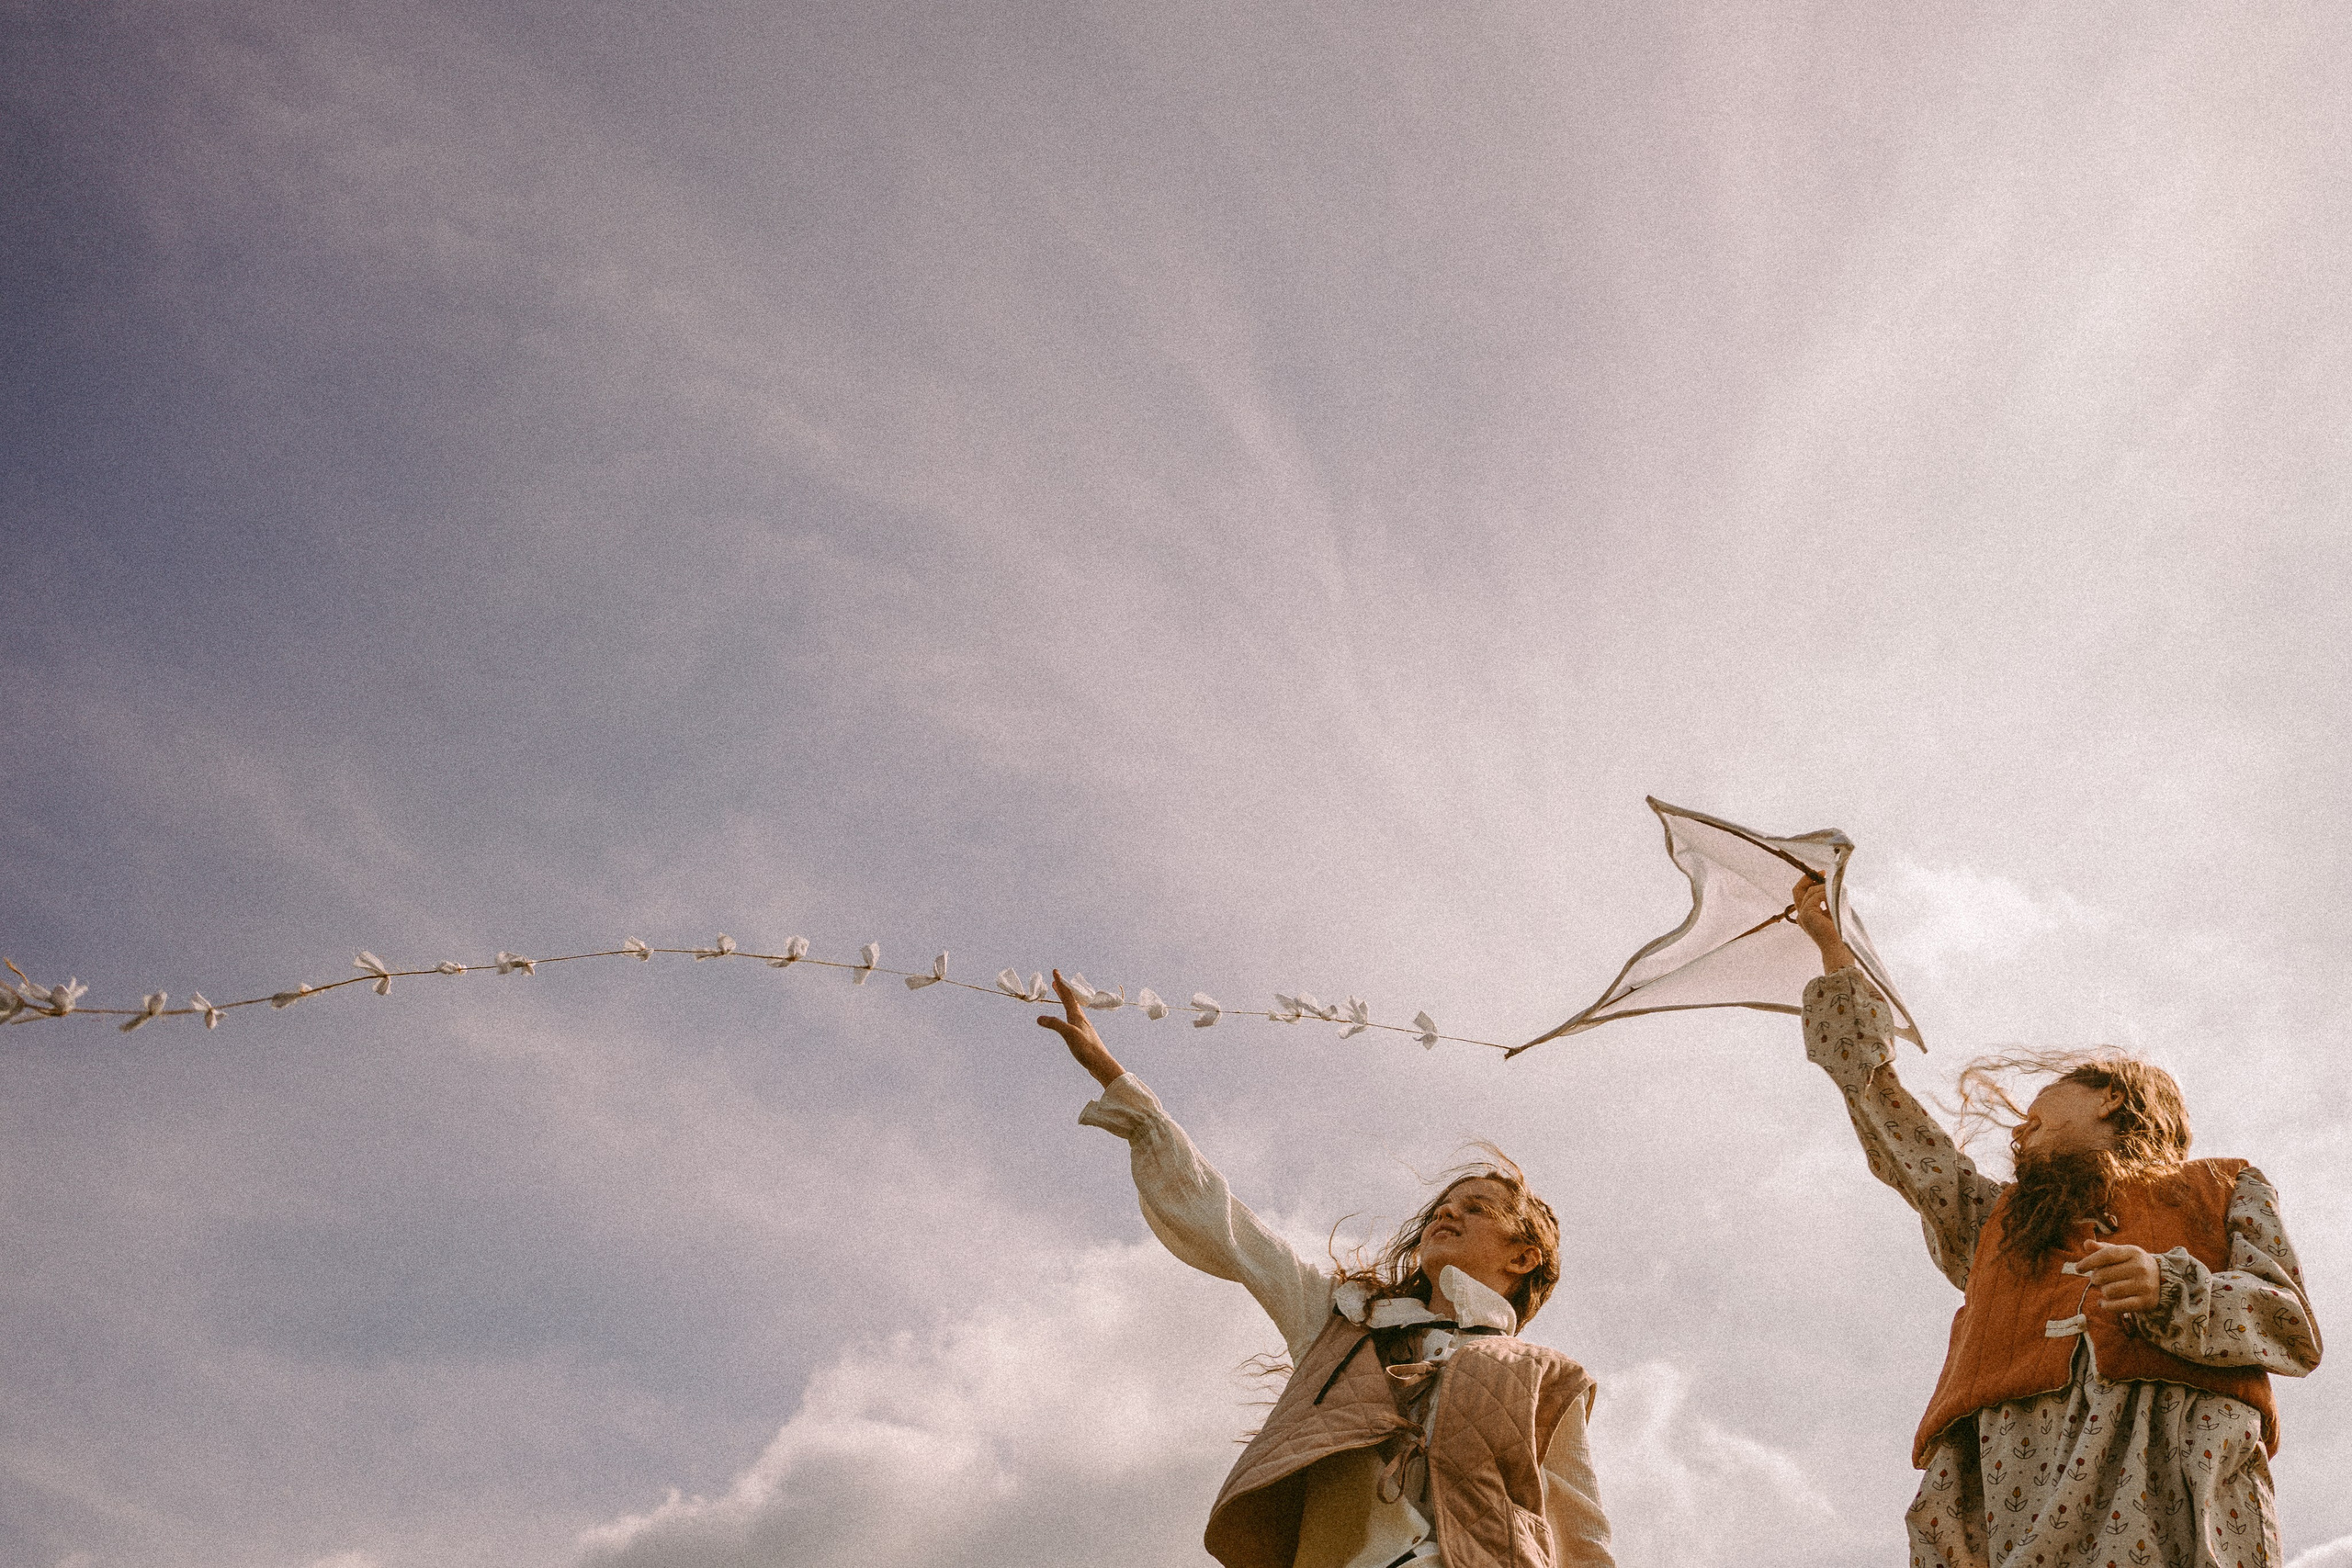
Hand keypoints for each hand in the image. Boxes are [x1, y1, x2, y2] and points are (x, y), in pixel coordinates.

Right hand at [1037, 969, 1126, 1086]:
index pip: (1068, 996)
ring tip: (1061, 996)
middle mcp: (1081, 1019)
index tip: (1055, 971)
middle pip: (1071, 1000)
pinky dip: (1068, 1012)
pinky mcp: (1083, 1036)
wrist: (1101, 1064)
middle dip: (1063, 990)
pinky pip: (1073, 1018)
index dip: (1060, 983)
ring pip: (1073, 1009)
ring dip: (1066, 1000)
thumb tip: (1039, 1018)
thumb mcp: (1068, 1034)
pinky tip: (1069, 1019)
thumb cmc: (1086, 1048)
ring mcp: (1083, 1027)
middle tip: (1055, 981)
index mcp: (1077, 1016)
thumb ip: (1055, 1024)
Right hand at [1789, 874, 1857, 972]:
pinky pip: (1815, 896)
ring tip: (1837, 893)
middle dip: (1808, 879)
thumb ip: (1828, 898)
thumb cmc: (1840, 932)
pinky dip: (1826, 894)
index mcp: (1806, 916)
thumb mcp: (1833, 910)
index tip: (1821, 874)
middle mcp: (1801, 916)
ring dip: (1824, 888)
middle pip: (1798, 890)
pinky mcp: (1807, 914)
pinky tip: (1835, 900)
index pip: (1801, 894)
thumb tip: (1828, 882)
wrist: (1840, 947)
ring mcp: (1802, 915)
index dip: (1808, 882)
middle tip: (1822, 872)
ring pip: (1809, 892)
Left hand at [2076, 1242, 2162, 1313]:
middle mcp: (2141, 1268)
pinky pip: (2117, 1306)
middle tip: (2100, 1280)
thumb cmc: (2134, 1264)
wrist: (2163, 1279)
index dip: (2088, 1262)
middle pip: (2103, 1275)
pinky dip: (2106, 1306)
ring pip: (2108, 1291)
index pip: (2106, 1255)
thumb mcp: (2122, 1253)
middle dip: (2096, 1278)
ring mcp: (2144, 1286)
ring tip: (2107, 1289)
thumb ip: (2102, 1249)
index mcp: (2133, 1252)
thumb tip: (2086, 1243)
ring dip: (2103, 1292)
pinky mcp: (2145, 1302)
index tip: (2078, 1268)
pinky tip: (2103, 1303)